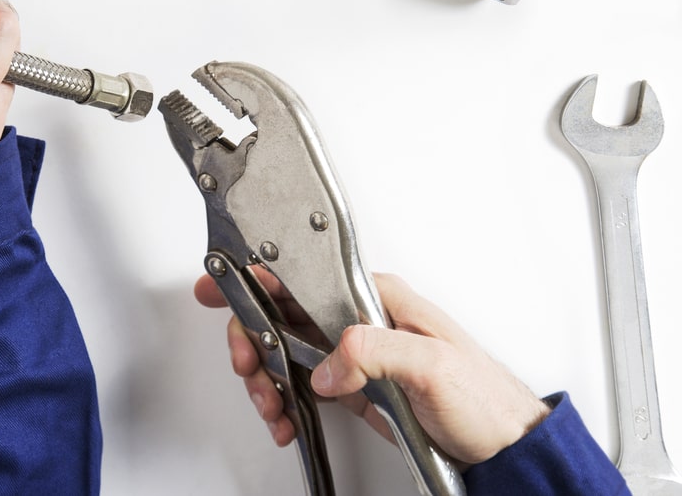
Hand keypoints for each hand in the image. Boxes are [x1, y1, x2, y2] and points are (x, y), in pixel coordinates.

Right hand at [194, 270, 551, 465]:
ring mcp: (355, 354)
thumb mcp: (432, 365)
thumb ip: (374, 351)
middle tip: (249, 368)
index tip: (223, 290)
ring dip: (266, 377)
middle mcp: (362, 321)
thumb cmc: (484, 398)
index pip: (305, 278)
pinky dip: (284, 400)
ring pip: (285, 351)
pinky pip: (302, 383)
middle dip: (254, 342)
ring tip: (271, 404)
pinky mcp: (355, 385)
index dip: (257, 283)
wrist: (504, 447)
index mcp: (378, 299)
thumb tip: (326, 362)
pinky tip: (287, 417)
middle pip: (283, 315)